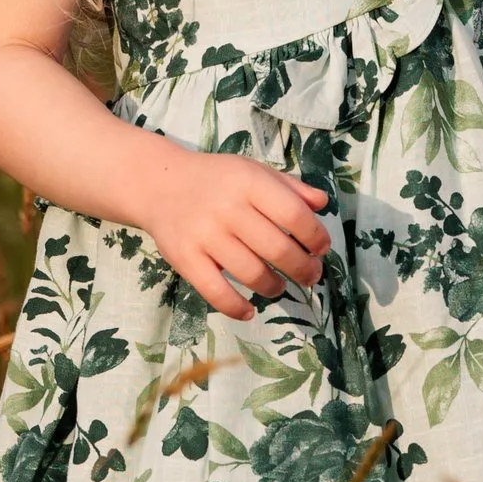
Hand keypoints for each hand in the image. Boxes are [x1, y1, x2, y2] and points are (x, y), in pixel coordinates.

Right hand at [145, 149, 329, 320]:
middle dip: (303, 269)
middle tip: (310, 275)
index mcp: (249, 183)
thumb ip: (290, 188)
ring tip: (278, 286)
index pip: (294, 214)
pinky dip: (236, 308)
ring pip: (252, 274)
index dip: (314, 236)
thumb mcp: (254, 172)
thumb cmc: (216, 180)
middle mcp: (228, 209)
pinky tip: (249, 310)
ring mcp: (205, 235)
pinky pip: (216, 292)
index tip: (320, 248)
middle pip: (278, 249)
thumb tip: (323, 203)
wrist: (159, 184)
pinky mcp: (185, 258)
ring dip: (274, 287)